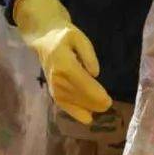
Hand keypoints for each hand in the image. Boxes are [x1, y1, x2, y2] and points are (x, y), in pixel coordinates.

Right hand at [12, 0, 111, 124]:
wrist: (44, 40)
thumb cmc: (64, 37)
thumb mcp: (79, 38)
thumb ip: (88, 54)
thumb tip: (95, 74)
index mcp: (65, 65)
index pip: (84, 84)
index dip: (97, 95)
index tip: (108, 101)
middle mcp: (58, 79)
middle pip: (80, 96)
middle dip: (95, 103)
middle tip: (108, 106)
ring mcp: (54, 87)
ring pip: (74, 103)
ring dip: (88, 108)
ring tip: (101, 110)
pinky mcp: (53, 92)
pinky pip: (65, 106)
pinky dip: (76, 113)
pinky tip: (87, 117)